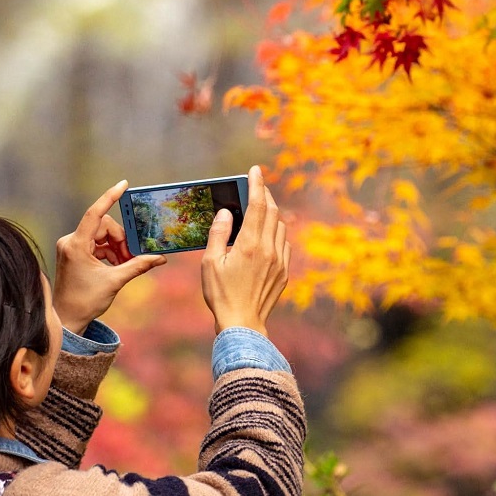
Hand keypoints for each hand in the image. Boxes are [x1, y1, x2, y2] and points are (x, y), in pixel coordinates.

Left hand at [53, 180, 165, 334]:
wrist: (66, 319)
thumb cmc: (85, 301)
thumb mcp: (115, 281)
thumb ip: (138, 265)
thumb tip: (160, 258)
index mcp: (76, 245)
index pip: (95, 214)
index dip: (110, 197)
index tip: (123, 184)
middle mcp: (71, 241)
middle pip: (104, 226)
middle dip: (121, 239)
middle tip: (131, 257)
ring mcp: (71, 246)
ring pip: (102, 234)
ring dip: (117, 246)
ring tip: (125, 263)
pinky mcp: (74, 252)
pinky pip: (97, 243)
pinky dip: (110, 251)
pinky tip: (117, 264)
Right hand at [201, 165, 290, 335]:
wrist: (243, 325)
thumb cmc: (221, 295)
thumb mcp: (210, 263)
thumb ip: (219, 233)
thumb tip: (227, 212)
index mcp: (250, 244)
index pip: (257, 205)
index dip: (257, 184)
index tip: (256, 170)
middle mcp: (269, 249)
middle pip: (273, 212)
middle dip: (265, 195)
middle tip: (256, 187)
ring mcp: (280, 261)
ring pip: (281, 227)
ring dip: (272, 215)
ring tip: (259, 211)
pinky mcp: (284, 272)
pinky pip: (284, 244)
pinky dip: (277, 234)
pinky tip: (266, 237)